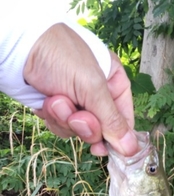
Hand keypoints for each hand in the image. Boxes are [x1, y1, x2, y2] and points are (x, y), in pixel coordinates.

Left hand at [24, 24, 137, 155]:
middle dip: (85, 125)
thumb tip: (131, 148)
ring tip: (56, 100)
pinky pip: (61, 126)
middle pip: (100, 130)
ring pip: (78, 131)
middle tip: (76, 116)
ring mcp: (76, 102)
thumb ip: (112, 120)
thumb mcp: (92, 87)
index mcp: (114, 82)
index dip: (117, 137)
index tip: (107, 149)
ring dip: (65, 120)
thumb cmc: (61, 55)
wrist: (20, 46)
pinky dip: (52, 117)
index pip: (124, 119)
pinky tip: (46, 101)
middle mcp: (97, 94)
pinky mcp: (56, 108)